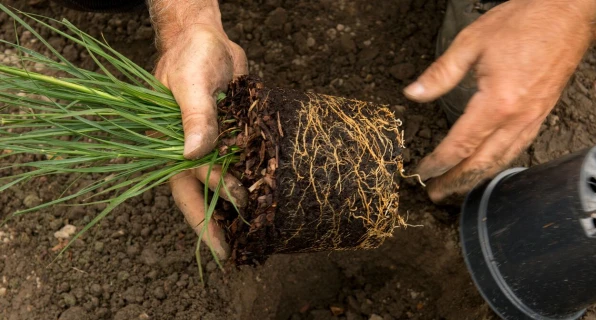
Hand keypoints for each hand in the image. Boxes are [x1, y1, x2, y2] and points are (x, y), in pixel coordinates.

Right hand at [150, 0, 247, 258]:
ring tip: (261, 234)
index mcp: (172, 150)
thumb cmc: (190, 57)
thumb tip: (193, 154)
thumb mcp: (189, 83)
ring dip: (243, 207)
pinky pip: (245, 162)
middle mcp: (194, 154)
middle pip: (210, 197)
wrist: (208, 39)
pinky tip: (271, 195)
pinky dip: (256, 178)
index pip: (190, 192)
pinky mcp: (235, 136)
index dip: (208, 220)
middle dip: (226, 224)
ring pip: (229, 184)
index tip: (227, 245)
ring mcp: (216, 146)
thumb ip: (193, 117)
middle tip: (247, 251)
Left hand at [403, 0, 595, 203]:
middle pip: (482, 162)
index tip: (422, 172)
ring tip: (456, 187)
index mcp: (497, 103)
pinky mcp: (541, 113)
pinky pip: (517, 148)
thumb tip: (412, 94)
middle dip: (456, 182)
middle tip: (434, 194)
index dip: (438, 163)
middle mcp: (517, 118)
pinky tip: (486, 165)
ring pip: (502, 160)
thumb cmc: (522, 22)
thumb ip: (440, 73)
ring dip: (477, 178)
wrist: (567, 11)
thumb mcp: (471, 42)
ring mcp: (533, 118)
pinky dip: (498, 163)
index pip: (460, 145)